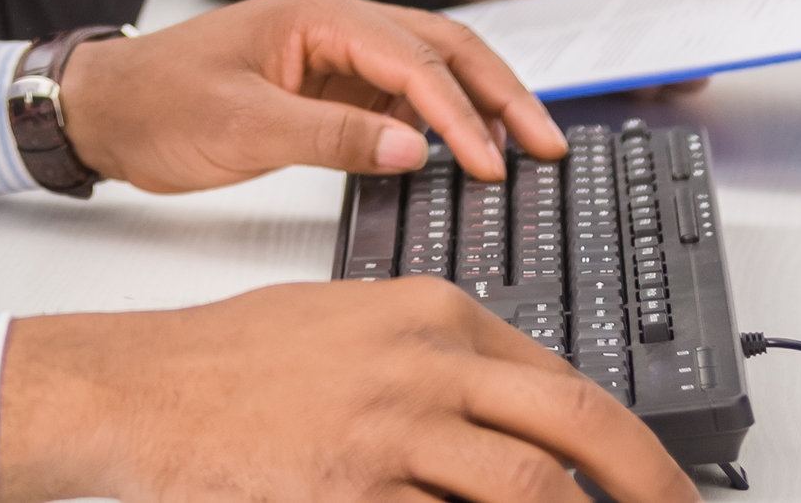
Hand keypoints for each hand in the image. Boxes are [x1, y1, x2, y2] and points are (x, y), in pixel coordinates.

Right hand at [0, 281, 689, 502]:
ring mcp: (390, 433)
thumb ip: (441, 362)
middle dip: (649, 486)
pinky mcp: (351, 492)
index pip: (568, 381)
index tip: (660, 488)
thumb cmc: (234, 363)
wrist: (139, 391)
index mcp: (431, 316)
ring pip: (528, 488)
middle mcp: (423, 366)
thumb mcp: (352, 327)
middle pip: (576, 427)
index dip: (632, 449)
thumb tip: (521, 410)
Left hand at [49, 0, 563, 189]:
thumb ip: (332, 138)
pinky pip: (399, 99)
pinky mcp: (329, 85)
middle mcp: (336, 21)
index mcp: (320, 14)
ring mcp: (335, 52)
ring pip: (430, 70)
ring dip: (477, 107)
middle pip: (443, 47)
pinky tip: (462, 157)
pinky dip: (438, 124)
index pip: (415, 61)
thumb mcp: (243, 128)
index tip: (493, 164)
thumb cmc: (159, 104)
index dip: (461, 115)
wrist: (106, 109)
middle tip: (548, 144)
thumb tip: (413, 149)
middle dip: (500, 94)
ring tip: (524, 151)